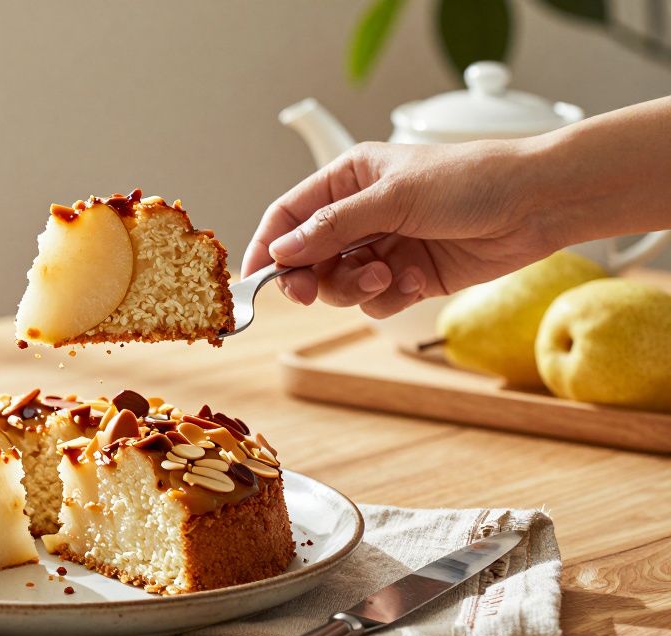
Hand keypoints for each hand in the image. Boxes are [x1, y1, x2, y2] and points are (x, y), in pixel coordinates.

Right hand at [241, 139, 557, 317]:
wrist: (535, 205)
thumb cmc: (470, 180)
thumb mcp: (392, 198)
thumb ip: (332, 227)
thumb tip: (281, 250)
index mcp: (349, 179)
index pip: (289, 215)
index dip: (268, 246)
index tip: (255, 278)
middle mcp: (360, 213)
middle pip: (308, 258)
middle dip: (312, 277)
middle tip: (311, 292)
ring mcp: (385, 246)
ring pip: (340, 284)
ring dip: (356, 287)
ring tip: (389, 275)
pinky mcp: (409, 276)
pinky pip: (376, 300)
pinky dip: (389, 296)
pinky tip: (416, 280)